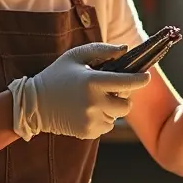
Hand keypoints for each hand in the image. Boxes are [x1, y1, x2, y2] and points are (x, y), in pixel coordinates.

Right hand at [8, 43, 150, 140]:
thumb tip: (125, 49)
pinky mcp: (87, 132)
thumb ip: (102, 50)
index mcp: (92, 82)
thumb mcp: (76, 56)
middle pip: (126, 105)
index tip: (147, 76)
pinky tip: (87, 111)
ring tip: (94, 100)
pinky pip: (106, 126)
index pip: (126, 82)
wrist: (34, 104)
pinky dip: (102, 118)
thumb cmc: (58, 75)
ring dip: (112, 108)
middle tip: (113, 90)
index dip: (140, 79)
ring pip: (116, 116)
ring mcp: (90, 120)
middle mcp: (93, 103)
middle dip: (124, 98)